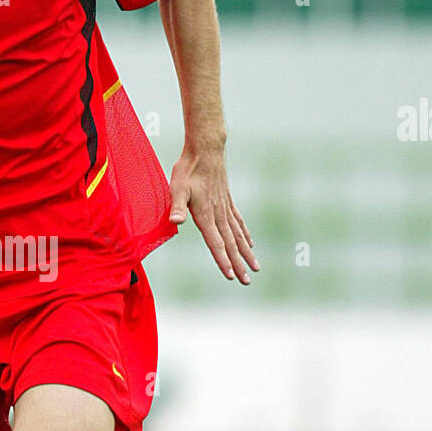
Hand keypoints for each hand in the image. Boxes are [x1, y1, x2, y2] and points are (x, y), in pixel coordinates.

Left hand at [169, 146, 258, 284]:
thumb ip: (177, 206)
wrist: (206, 149)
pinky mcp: (228, 201)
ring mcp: (226, 208)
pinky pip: (239, 222)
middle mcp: (219, 214)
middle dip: (238, 264)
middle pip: (231, 244)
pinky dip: (246, 235)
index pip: (216, 243)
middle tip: (247, 281)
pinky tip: (251, 243)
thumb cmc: (188, 169)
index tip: (232, 276)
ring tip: (256, 267)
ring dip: (246, 253)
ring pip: (238, 235)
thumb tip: (175, 222)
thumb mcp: (177, 188)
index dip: (223, 261)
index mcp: (206, 215)